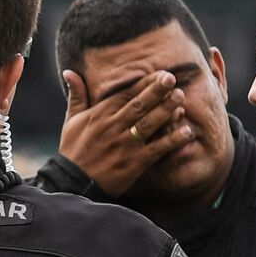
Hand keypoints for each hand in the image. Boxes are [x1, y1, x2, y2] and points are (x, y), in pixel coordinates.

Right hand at [58, 69, 195, 197]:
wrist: (72, 184)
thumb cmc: (72, 152)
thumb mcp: (71, 121)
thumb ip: (76, 95)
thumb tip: (69, 72)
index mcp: (100, 115)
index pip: (126, 94)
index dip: (145, 83)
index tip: (161, 74)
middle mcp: (113, 127)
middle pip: (139, 105)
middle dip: (156, 90)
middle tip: (172, 78)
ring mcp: (124, 145)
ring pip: (149, 123)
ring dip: (166, 110)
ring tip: (180, 97)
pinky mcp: (133, 163)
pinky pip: (156, 149)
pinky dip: (171, 140)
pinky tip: (186, 132)